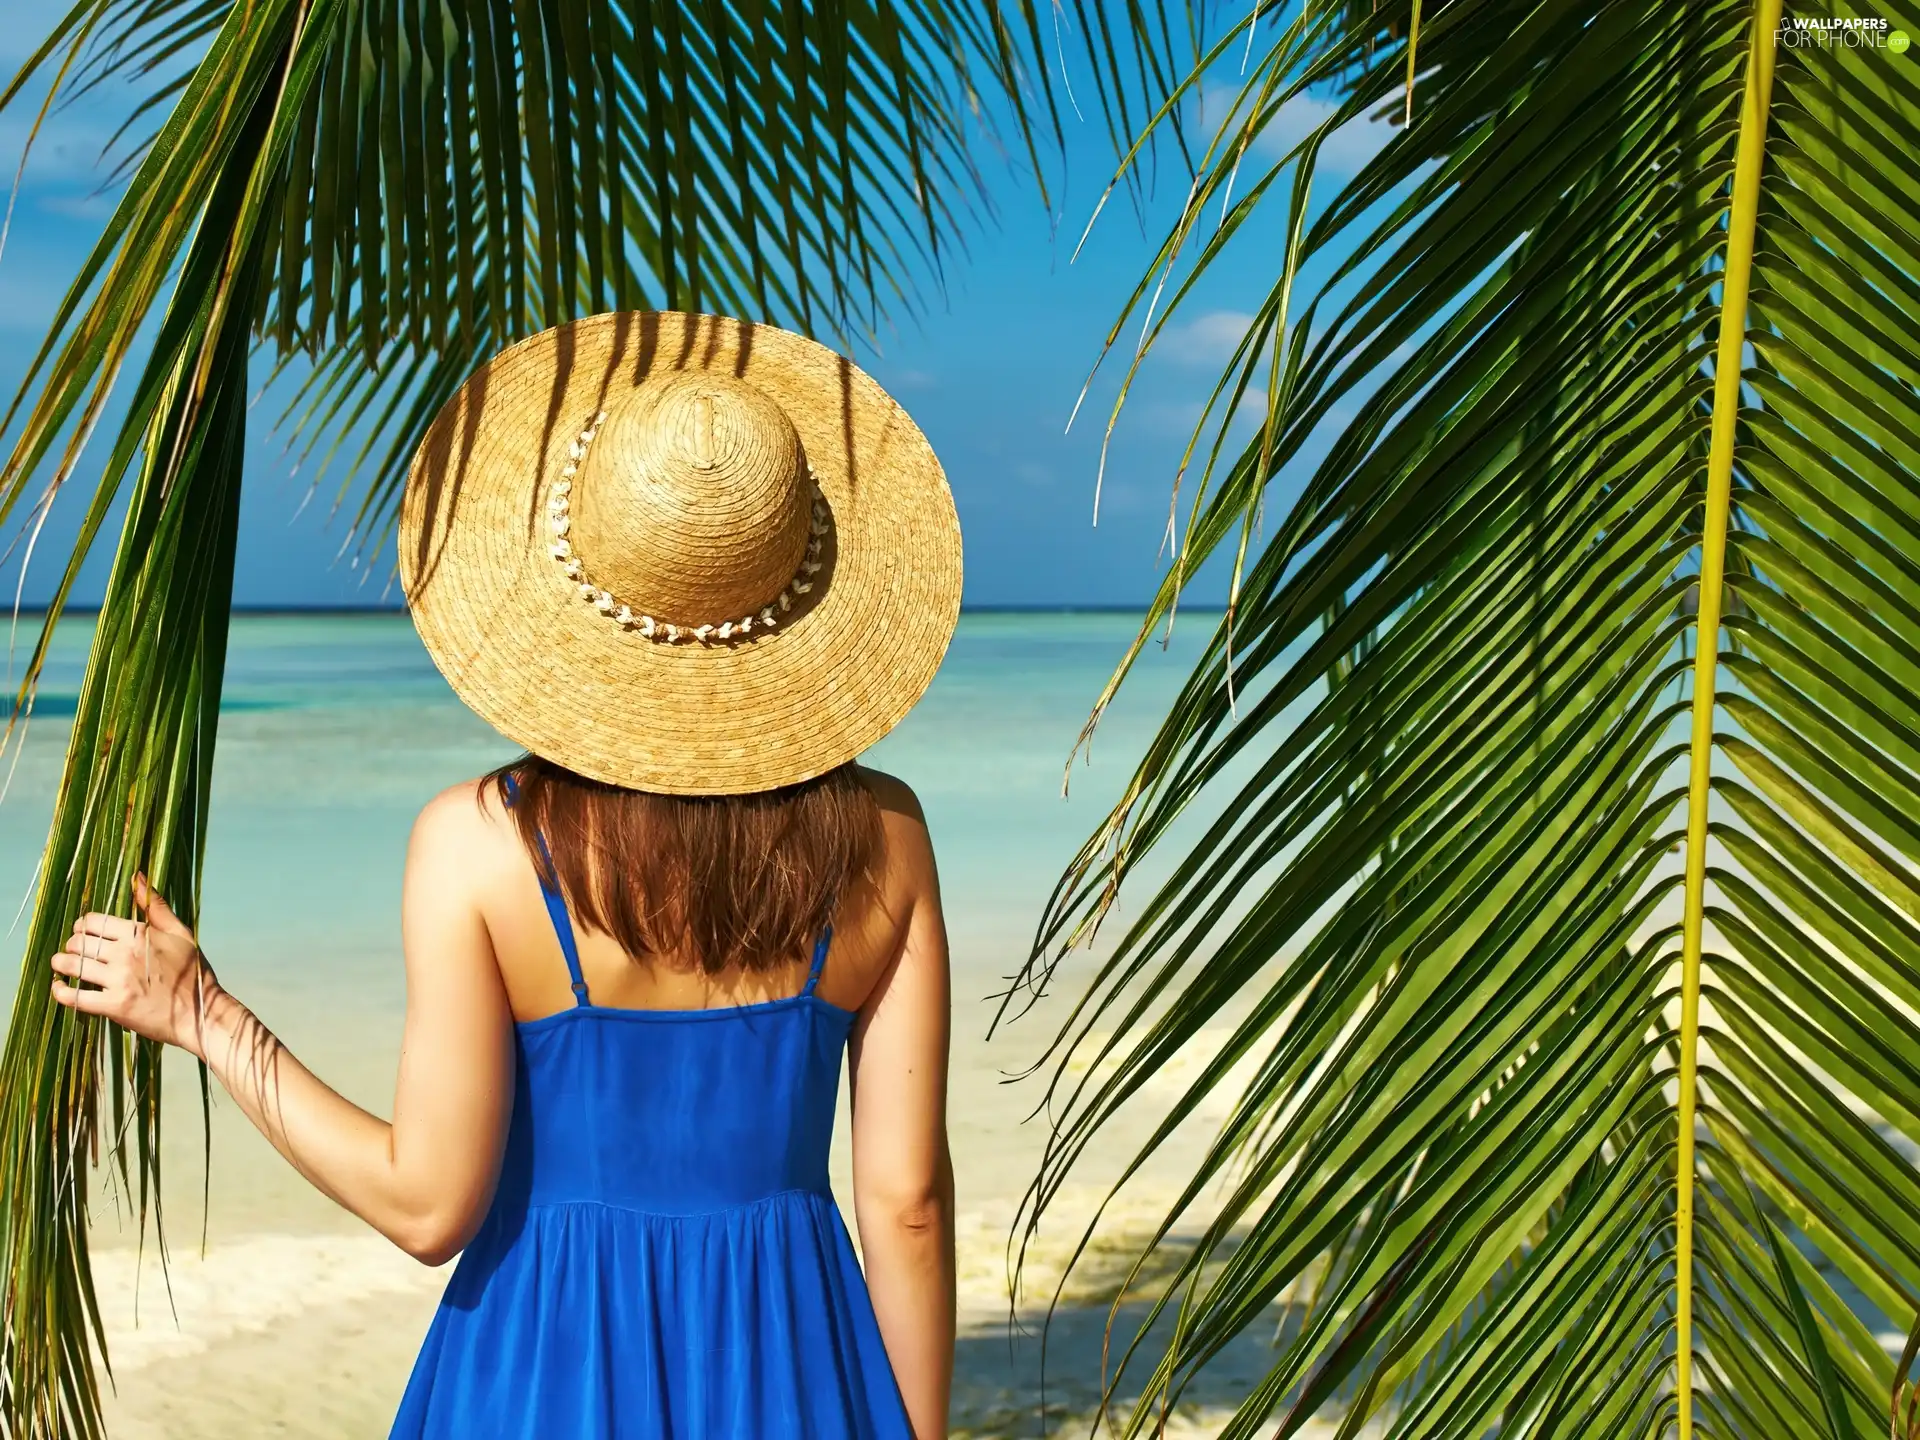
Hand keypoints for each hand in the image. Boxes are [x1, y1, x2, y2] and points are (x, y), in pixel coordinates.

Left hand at [50, 873, 227, 1058]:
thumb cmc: (192, 972)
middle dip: (71, 944)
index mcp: (140, 934)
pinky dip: (61, 992)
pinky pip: (75, 997)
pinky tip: (59, 988)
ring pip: (73, 966)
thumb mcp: (181, 933)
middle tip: (73, 949)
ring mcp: (118, 981)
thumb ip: (156, 906)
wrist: (200, 1014)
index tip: (84, 931)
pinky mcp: (113, 1006)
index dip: (84, 924)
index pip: (95, 921)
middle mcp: (125, 955)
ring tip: (61, 964)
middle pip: (79, 942)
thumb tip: (137, 876)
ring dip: (61, 963)